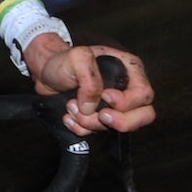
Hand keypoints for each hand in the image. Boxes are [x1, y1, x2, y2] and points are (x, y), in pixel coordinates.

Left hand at [23, 35, 156, 136]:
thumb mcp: (77, 57)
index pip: (144, 94)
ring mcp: (115, 107)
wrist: (46, 73)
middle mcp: (127, 89)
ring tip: (72, 107)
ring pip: (119, 127)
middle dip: (120, 121)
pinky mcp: (101, 119)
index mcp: (129, 70)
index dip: (127, 101)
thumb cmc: (64, 61)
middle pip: (144, 115)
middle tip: (99, 116)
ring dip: (93, 123)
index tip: (105, 96)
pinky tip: (70, 117)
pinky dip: (82, 129)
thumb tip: (93, 105)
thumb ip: (90, 77)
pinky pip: (100, 133)